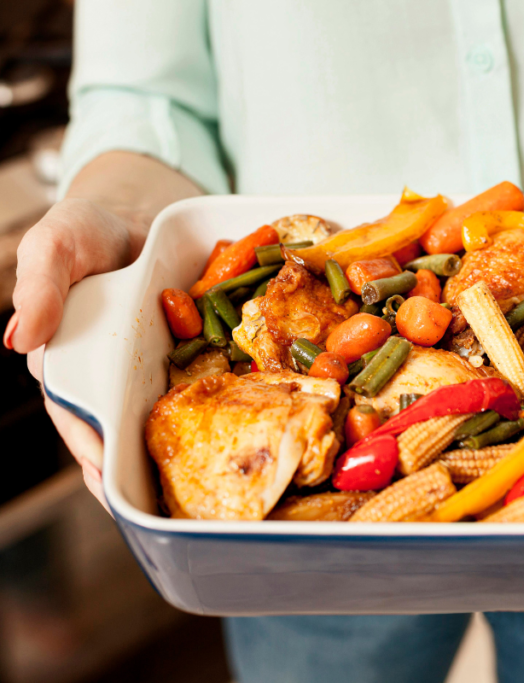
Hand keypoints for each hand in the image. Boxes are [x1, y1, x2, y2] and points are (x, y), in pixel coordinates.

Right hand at [4, 152, 200, 508]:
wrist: (139, 212)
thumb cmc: (87, 232)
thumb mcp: (56, 244)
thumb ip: (39, 285)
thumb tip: (19, 339)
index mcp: (72, 365)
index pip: (78, 419)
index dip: (92, 452)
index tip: (108, 481)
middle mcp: (114, 379)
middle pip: (124, 435)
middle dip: (140, 472)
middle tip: (162, 505)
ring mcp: (155, 374)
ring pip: (165, 424)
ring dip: (183, 454)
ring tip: (206, 492)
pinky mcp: (193, 361)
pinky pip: (205, 392)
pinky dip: (221, 412)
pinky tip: (244, 434)